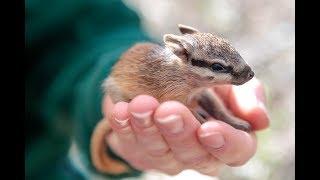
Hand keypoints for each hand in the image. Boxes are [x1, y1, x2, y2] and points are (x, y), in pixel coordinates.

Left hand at [103, 78, 268, 175]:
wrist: (162, 84)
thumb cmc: (198, 86)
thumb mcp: (225, 85)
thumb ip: (245, 98)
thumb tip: (258, 120)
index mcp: (224, 139)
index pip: (235, 151)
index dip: (225, 144)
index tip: (210, 129)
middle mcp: (196, 152)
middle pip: (193, 153)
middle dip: (179, 131)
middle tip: (168, 109)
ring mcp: (166, 155)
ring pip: (159, 149)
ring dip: (148, 126)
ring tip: (140, 104)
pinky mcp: (139, 150)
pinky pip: (130, 142)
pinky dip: (124, 126)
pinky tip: (122, 110)